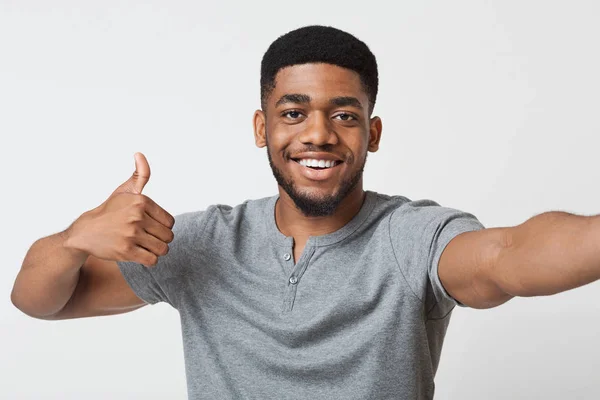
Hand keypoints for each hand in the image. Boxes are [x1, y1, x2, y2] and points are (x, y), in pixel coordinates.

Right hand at [65, 152, 174, 266]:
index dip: (162, 227)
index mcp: (141, 201)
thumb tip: (139, 154)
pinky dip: (149, 260)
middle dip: (160, 240)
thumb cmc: (109, 211)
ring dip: (156, 251)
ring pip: (162, 249)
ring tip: (145, 247)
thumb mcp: (124, 190)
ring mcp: (131, 234)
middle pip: (168, 236)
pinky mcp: (126, 251)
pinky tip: (140, 255)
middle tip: (147, 239)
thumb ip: (140, 175)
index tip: (150, 227)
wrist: (84, 232)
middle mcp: (137, 216)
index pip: (170, 221)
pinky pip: (152, 260)